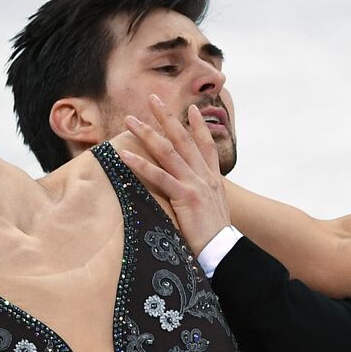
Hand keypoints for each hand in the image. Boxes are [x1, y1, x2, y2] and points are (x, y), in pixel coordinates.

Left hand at [119, 95, 231, 253]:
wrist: (225, 253)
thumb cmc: (215, 238)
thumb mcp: (212, 211)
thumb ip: (203, 198)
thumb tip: (193, 197)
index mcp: (213, 179)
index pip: (206, 146)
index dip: (198, 126)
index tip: (191, 108)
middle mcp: (205, 177)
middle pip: (183, 139)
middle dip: (167, 117)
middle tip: (153, 99)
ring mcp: (195, 184)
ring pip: (168, 152)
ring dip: (147, 133)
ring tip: (130, 120)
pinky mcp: (186, 197)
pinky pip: (159, 176)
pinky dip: (140, 164)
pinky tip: (125, 155)